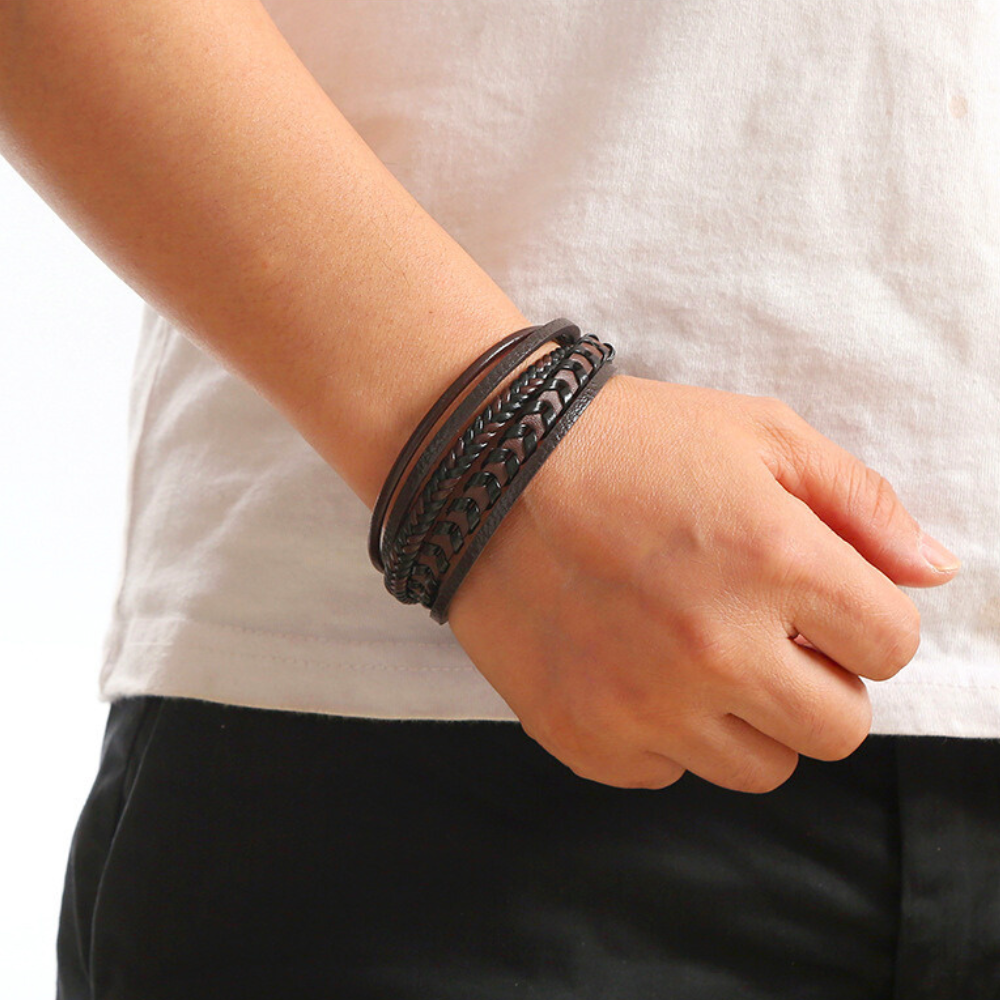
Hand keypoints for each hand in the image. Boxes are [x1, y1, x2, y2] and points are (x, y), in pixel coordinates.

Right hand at [448, 373, 958, 792]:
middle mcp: (715, 649)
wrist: (486, 468)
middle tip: (769, 633)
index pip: (891, 645)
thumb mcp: (758, 434)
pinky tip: (635, 666)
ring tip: (701, 652)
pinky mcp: (586, 738)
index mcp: (774, 562)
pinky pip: (668, 772)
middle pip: (838, 728)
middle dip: (821, 680)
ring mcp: (644, 705)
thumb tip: (934, 570)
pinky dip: (667, 731)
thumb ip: (862, 502)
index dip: (865, 620)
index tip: (822, 601)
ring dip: (750, 717)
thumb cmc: (627, 443)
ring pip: (760, 767)